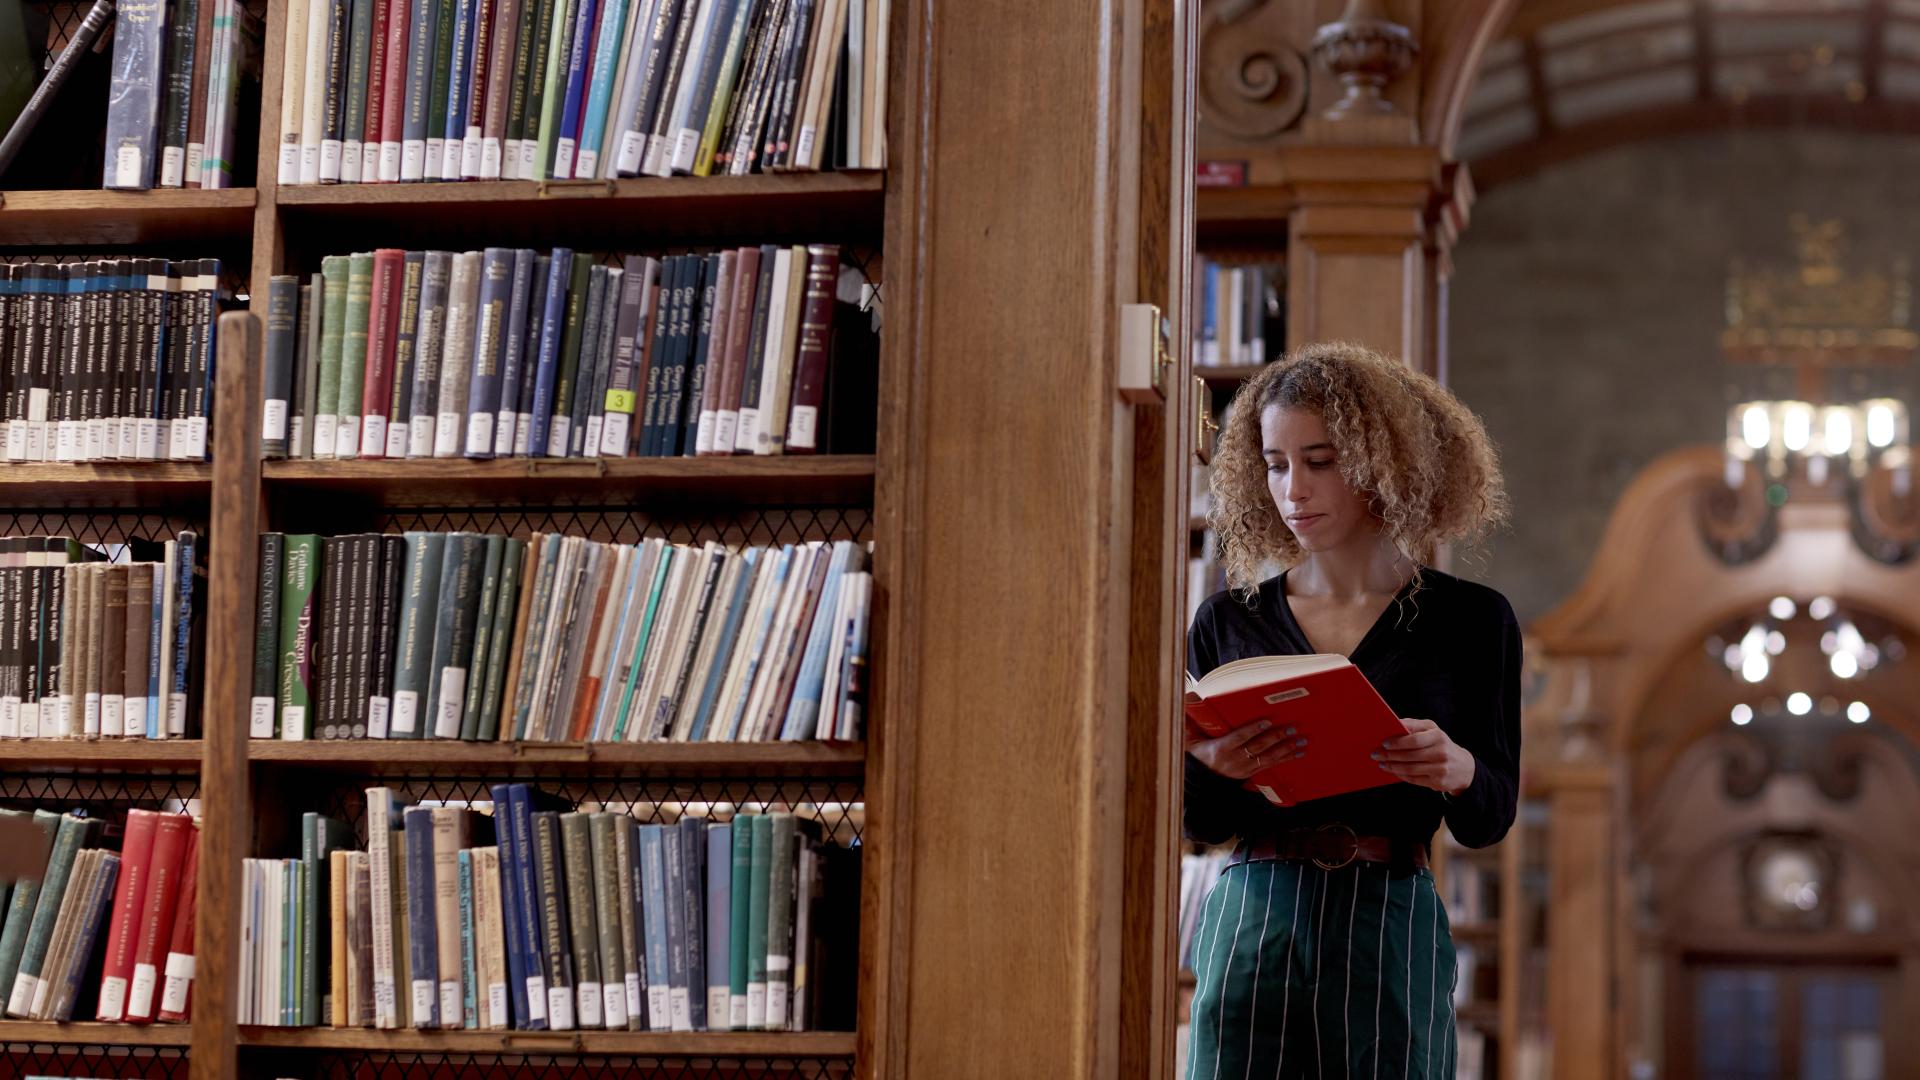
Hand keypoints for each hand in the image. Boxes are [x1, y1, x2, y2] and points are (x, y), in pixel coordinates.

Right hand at [1186, 718, 1308, 780]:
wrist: (1200, 781)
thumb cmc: (1197, 755)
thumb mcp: (1190, 741)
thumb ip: (1189, 724)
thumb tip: (1186, 699)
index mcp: (1220, 749)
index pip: (1238, 738)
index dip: (1252, 730)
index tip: (1266, 721)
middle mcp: (1234, 760)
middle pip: (1257, 747)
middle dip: (1276, 738)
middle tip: (1291, 728)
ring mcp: (1244, 768)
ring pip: (1267, 758)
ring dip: (1286, 749)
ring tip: (1301, 741)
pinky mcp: (1251, 773)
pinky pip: (1270, 765)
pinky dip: (1285, 759)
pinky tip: (1298, 753)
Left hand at [1374, 718, 1475, 794]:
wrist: (1463, 767)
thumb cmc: (1441, 745)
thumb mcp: (1432, 731)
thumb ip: (1414, 726)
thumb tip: (1393, 723)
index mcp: (1438, 736)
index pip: (1414, 739)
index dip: (1397, 742)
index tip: (1384, 743)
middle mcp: (1441, 752)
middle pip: (1410, 755)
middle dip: (1390, 755)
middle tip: (1376, 754)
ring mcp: (1440, 769)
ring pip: (1410, 769)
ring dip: (1392, 766)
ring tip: (1381, 763)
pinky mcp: (1438, 782)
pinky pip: (1414, 779)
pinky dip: (1401, 775)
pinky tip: (1393, 770)